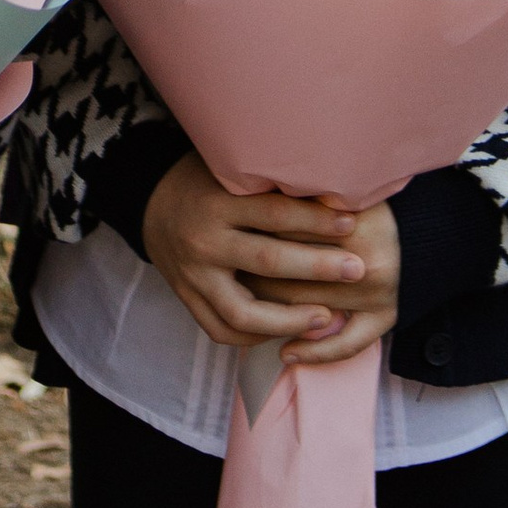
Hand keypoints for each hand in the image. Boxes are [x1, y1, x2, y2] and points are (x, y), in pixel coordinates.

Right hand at [142, 155, 399, 366]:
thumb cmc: (203, 180)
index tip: (351, 222)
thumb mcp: (229, 169)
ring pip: (245, 312)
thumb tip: (330, 189)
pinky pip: (223, 330)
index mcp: (217, 202)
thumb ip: (268, 181)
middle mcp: (204, 242)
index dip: (314, 219)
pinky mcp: (187, 299)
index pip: (273, 213)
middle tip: (357, 269)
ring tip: (327, 317)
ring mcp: (193, 276)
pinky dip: (256, 337)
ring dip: (290, 319)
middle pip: (267, 262)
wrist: (150, 203)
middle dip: (317, 268)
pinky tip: (286, 333)